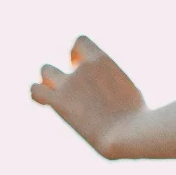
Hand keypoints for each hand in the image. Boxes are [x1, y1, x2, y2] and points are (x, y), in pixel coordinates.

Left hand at [31, 36, 144, 157]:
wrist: (130, 133)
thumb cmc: (139, 121)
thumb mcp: (131, 96)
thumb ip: (114, 89)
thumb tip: (111, 99)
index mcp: (103, 61)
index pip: (81, 42)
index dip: (78, 54)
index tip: (86, 70)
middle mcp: (85, 67)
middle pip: (67, 54)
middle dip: (71, 66)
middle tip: (77, 88)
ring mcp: (70, 84)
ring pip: (45, 70)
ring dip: (49, 81)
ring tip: (57, 97)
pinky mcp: (60, 103)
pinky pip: (36, 90)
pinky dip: (36, 94)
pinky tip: (44, 104)